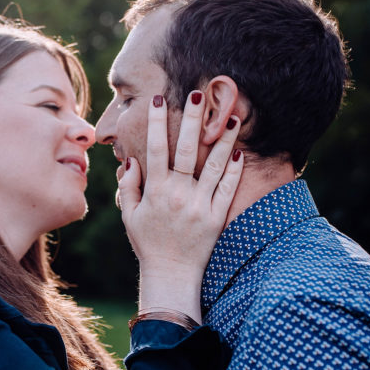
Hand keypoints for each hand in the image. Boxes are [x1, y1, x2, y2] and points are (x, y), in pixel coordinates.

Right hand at [118, 92, 241, 320]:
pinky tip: (239, 151)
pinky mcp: (216, 217)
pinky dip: (233, 170)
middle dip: (192, 120)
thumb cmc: (148, 244)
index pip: (156, 149)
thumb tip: (132, 160)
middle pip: (187, 150)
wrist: (171, 275)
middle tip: (199, 94)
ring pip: (214, 165)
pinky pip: (227, 189)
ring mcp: (199, 205)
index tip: (160, 99)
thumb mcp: (130, 216)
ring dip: (223, 139)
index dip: (157, 122)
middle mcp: (177, 195)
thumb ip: (131, 186)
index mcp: (155, 191)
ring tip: (232, 115)